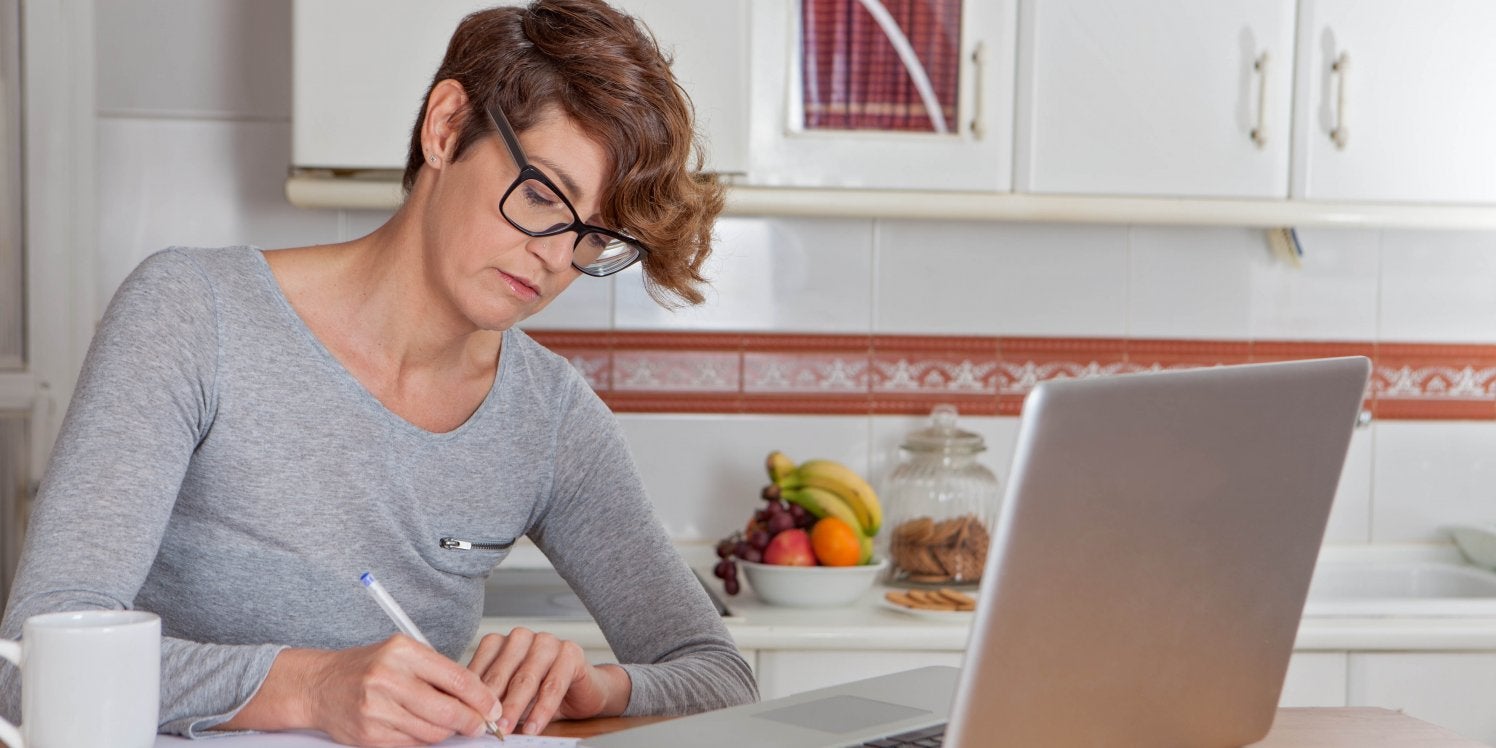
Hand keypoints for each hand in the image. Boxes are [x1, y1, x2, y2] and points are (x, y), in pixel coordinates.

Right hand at [297, 636, 502, 745]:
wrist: (319, 685)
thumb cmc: (367, 667)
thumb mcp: (403, 654)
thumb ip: (438, 672)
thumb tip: (479, 697)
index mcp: (402, 651)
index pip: (456, 677)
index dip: (482, 697)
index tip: (493, 706)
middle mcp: (388, 678)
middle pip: (447, 710)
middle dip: (471, 721)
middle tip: (480, 724)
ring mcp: (376, 708)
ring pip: (432, 732)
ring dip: (447, 732)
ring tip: (448, 723)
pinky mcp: (369, 734)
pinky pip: (412, 744)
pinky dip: (424, 739)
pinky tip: (421, 727)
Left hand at [466, 628, 630, 735]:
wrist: (583, 693)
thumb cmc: (541, 693)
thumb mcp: (510, 696)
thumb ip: (491, 700)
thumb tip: (466, 717)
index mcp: (501, 642)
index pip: (481, 667)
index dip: (472, 695)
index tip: (465, 717)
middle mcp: (522, 638)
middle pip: (502, 673)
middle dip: (491, 703)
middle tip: (483, 726)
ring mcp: (547, 642)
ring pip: (526, 678)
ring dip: (514, 707)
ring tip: (505, 729)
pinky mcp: (571, 652)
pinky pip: (553, 685)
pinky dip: (541, 710)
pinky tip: (533, 727)